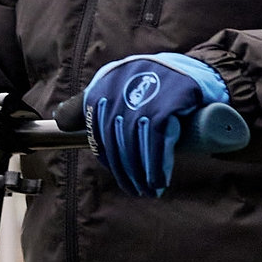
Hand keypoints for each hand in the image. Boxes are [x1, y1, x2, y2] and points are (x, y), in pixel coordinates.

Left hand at [83, 53, 229, 196]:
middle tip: (135, 189)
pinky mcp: (168, 103)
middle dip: (125, 170)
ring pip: (135, 144)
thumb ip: (88, 104)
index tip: (118, 171)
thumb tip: (59, 119)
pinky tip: (159, 181)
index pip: (96, 128)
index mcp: (107, 82)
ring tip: (148, 190)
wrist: (202, 72)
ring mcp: (146, 95)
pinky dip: (157, 165)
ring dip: (141, 173)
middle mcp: (123, 86)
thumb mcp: (118, 87)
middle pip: (116, 140)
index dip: (107, 156)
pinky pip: (157, 142)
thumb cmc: (156, 84)